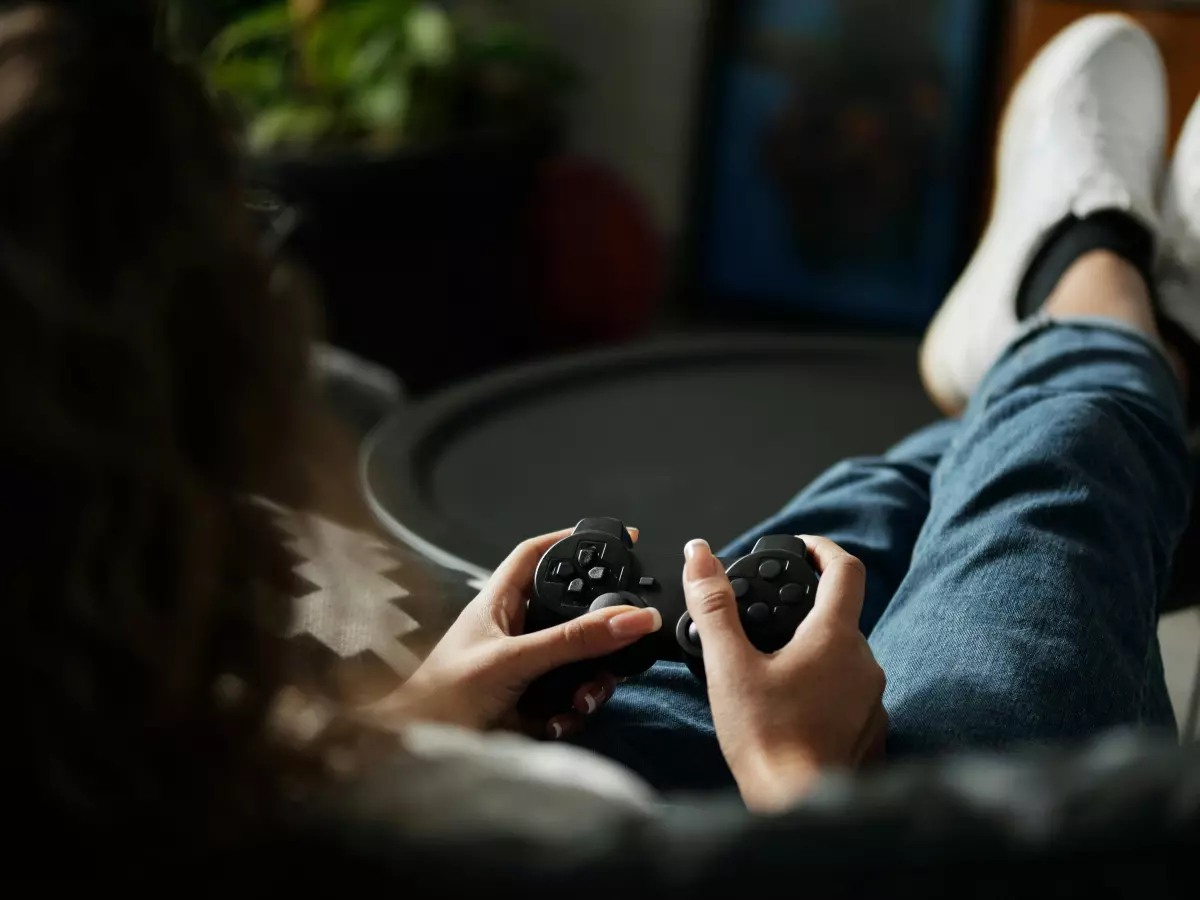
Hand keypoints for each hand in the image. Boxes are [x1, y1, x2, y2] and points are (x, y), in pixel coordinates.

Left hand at [373, 528, 661, 738]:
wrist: (420, 748)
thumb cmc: (444, 695)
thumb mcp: (515, 659)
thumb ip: (574, 639)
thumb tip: (631, 617)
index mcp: (500, 604)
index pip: (538, 556)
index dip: (570, 542)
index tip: (610, 538)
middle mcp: (516, 632)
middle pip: (573, 615)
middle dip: (600, 635)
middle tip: (621, 643)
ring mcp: (525, 670)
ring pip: (579, 663)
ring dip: (591, 684)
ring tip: (582, 702)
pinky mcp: (531, 705)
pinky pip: (570, 702)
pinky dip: (572, 714)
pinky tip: (558, 723)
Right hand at [683, 536, 886, 812]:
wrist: (799, 810)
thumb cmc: (767, 742)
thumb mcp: (728, 666)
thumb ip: (714, 605)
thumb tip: (700, 555)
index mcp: (835, 637)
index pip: (845, 569)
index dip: (822, 549)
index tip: (802, 547)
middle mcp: (865, 662)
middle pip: (840, 616)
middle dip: (804, 612)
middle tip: (765, 621)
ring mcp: (872, 700)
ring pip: (844, 658)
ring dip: (813, 654)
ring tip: (769, 671)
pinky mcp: (870, 732)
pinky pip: (850, 696)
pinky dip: (823, 691)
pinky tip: (790, 709)